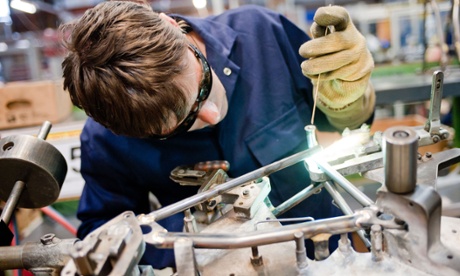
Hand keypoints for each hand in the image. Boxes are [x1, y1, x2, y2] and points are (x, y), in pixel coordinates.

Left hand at [299, 5, 374, 129]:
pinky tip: (316, 77)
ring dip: (317, 65)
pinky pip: (341, 74)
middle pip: (337, 40)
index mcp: (344, 26)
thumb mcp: (322, 45)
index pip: (340, 16)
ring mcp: (362, 54)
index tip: (318, 16)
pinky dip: (325, 76)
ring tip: (305, 68)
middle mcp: (356, 38)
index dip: (330, 14)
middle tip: (302, 51)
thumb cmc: (329, 58)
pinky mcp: (364, 70)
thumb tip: (317, 27)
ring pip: (338, 60)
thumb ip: (319, 36)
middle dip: (317, 47)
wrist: (345, 83)